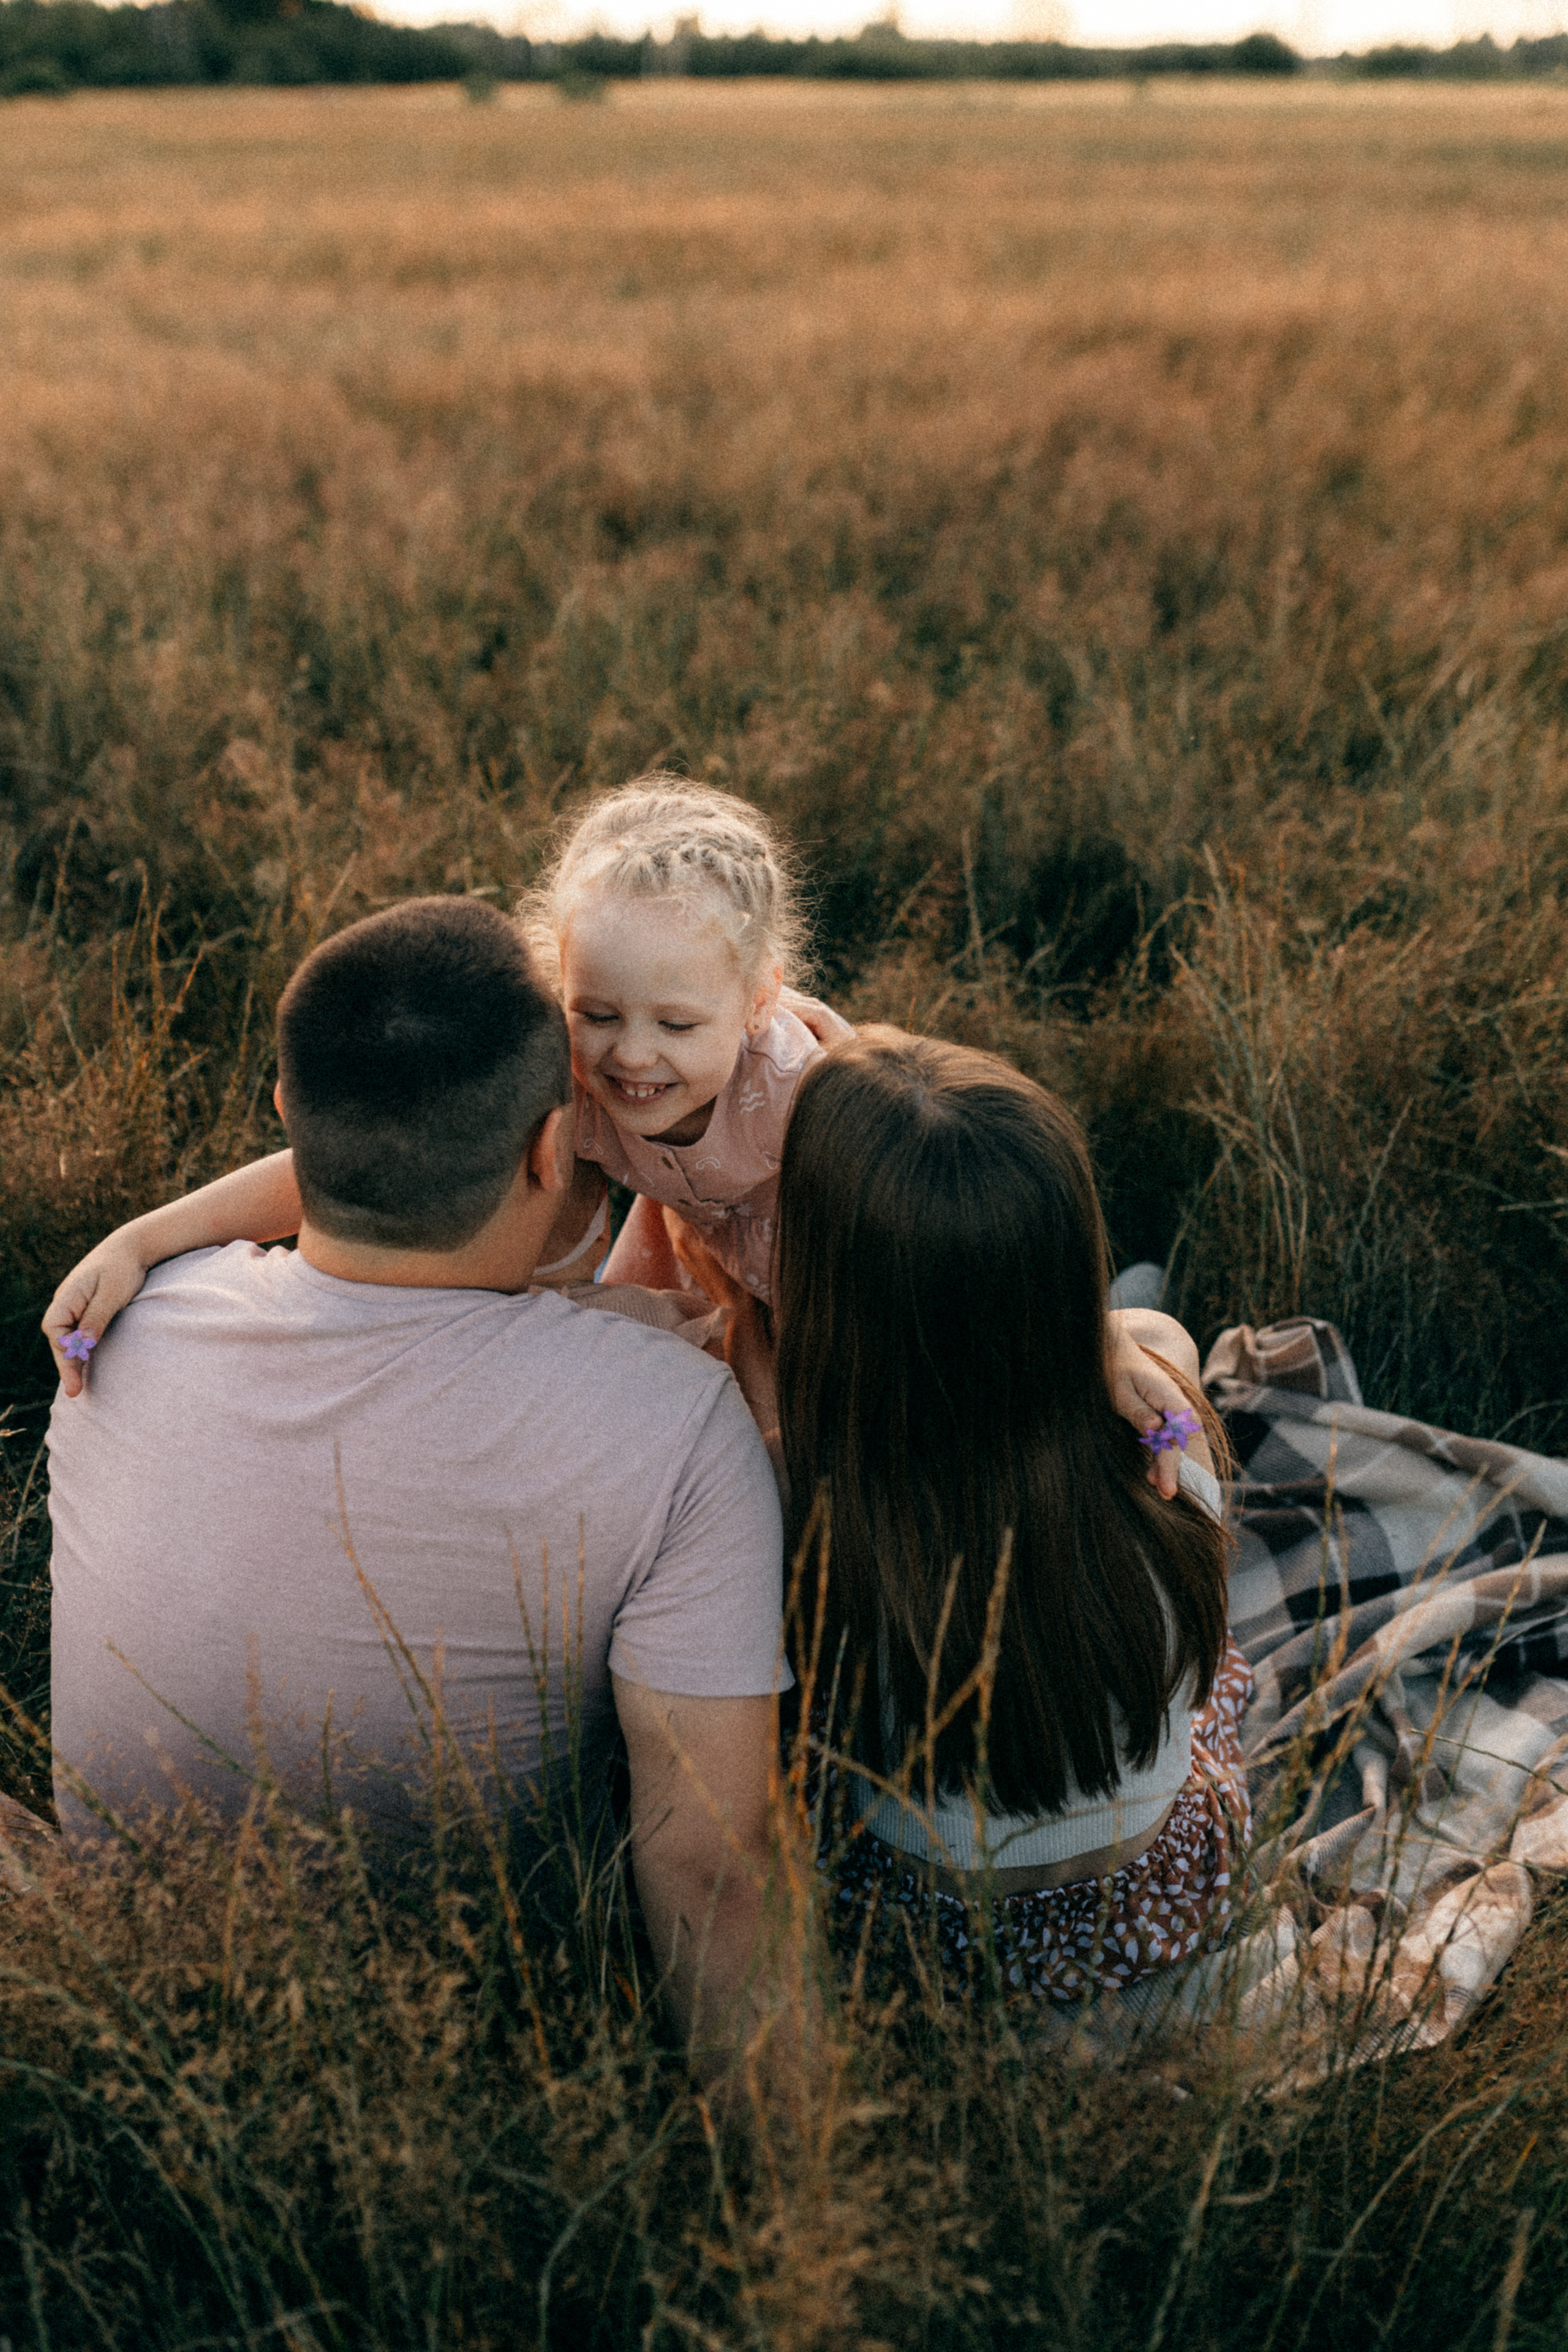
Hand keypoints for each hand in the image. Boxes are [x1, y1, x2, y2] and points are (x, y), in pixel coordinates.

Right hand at [42, 1235, 149, 1395]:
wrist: (133, 1248)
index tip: (75, 1371)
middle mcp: (67, 1304)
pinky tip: (87, 1367)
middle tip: (75, 1392)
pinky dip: (83, 1351)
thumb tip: (84, 1344)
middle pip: (59, 1339)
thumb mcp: (112, 1293)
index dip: (64, 1352)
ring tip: (79, 1388)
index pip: (55, 1329)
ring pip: (69, 1340)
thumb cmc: (123, 1268)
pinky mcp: (88, 1312)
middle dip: (67, 1365)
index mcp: (67, 1296)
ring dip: (74, 1361)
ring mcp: (76, 1308)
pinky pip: (81, 1336)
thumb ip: (97, 1317)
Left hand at [1107, 1327, 1197, 1499]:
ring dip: (1164, 1464)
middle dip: (1172, 1468)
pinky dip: (1158, 1454)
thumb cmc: (1112, 1366)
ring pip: (1172, 1442)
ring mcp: (1169, 1409)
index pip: (1176, 1436)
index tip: (1166, 1487)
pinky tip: (1151, 1472)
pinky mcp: (1158, 1413)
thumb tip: (1156, 1430)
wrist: (1109, 1346)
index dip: (1170, 1464)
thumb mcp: (1120, 1389)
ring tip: (1156, 1487)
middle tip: (1164, 1494)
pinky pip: (1163, 1437)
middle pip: (1180, 1442)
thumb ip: (1138, 1410)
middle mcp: (1175, 1404)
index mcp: (1171, 1397)